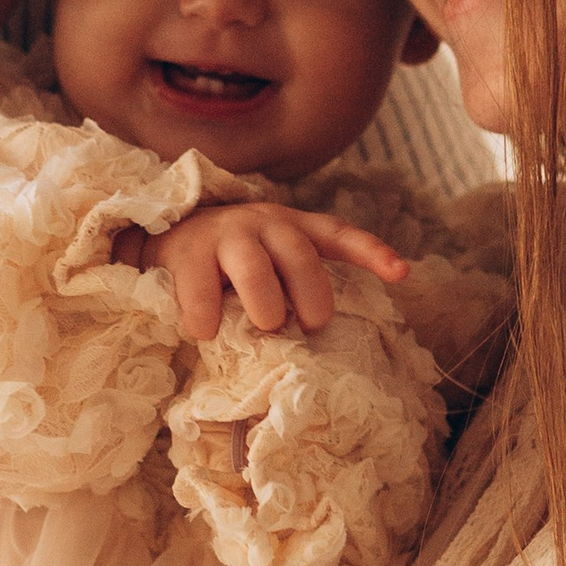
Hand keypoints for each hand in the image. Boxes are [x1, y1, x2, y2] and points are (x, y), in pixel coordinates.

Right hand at [142, 202, 409, 338]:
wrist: (164, 239)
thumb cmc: (229, 265)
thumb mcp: (271, 263)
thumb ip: (295, 286)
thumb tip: (321, 342)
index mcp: (292, 227)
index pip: (338, 234)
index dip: (372, 252)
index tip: (402, 273)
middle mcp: (263, 223)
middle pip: (299, 254)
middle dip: (312, 293)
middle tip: (313, 325)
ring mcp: (225, 235)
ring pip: (254, 266)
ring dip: (265, 301)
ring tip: (266, 325)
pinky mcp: (188, 252)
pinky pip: (200, 285)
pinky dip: (204, 313)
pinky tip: (206, 331)